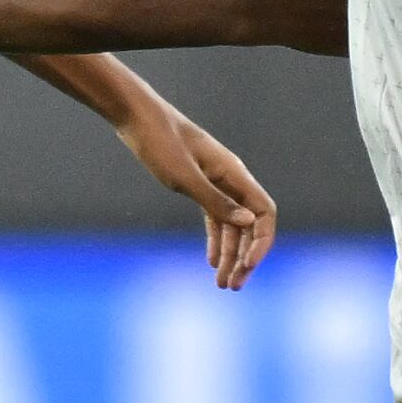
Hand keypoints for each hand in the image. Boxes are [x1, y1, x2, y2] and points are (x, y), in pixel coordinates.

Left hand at [113, 102, 278, 288]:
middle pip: (249, 224)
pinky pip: (215, 217)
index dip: (261, 242)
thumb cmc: (159, 142)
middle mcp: (231, 179)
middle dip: (244, 257)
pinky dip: (215, 239)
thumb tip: (248, 223)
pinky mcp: (199, 184)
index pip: (264, 213)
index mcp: (234, 174)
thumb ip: (215, 201)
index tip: (247, 266)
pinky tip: (212, 261)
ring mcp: (216, 182)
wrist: (136, 117)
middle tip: (233, 286)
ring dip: (230, 254)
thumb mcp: (184, 177)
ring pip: (232, 224)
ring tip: (222, 283)